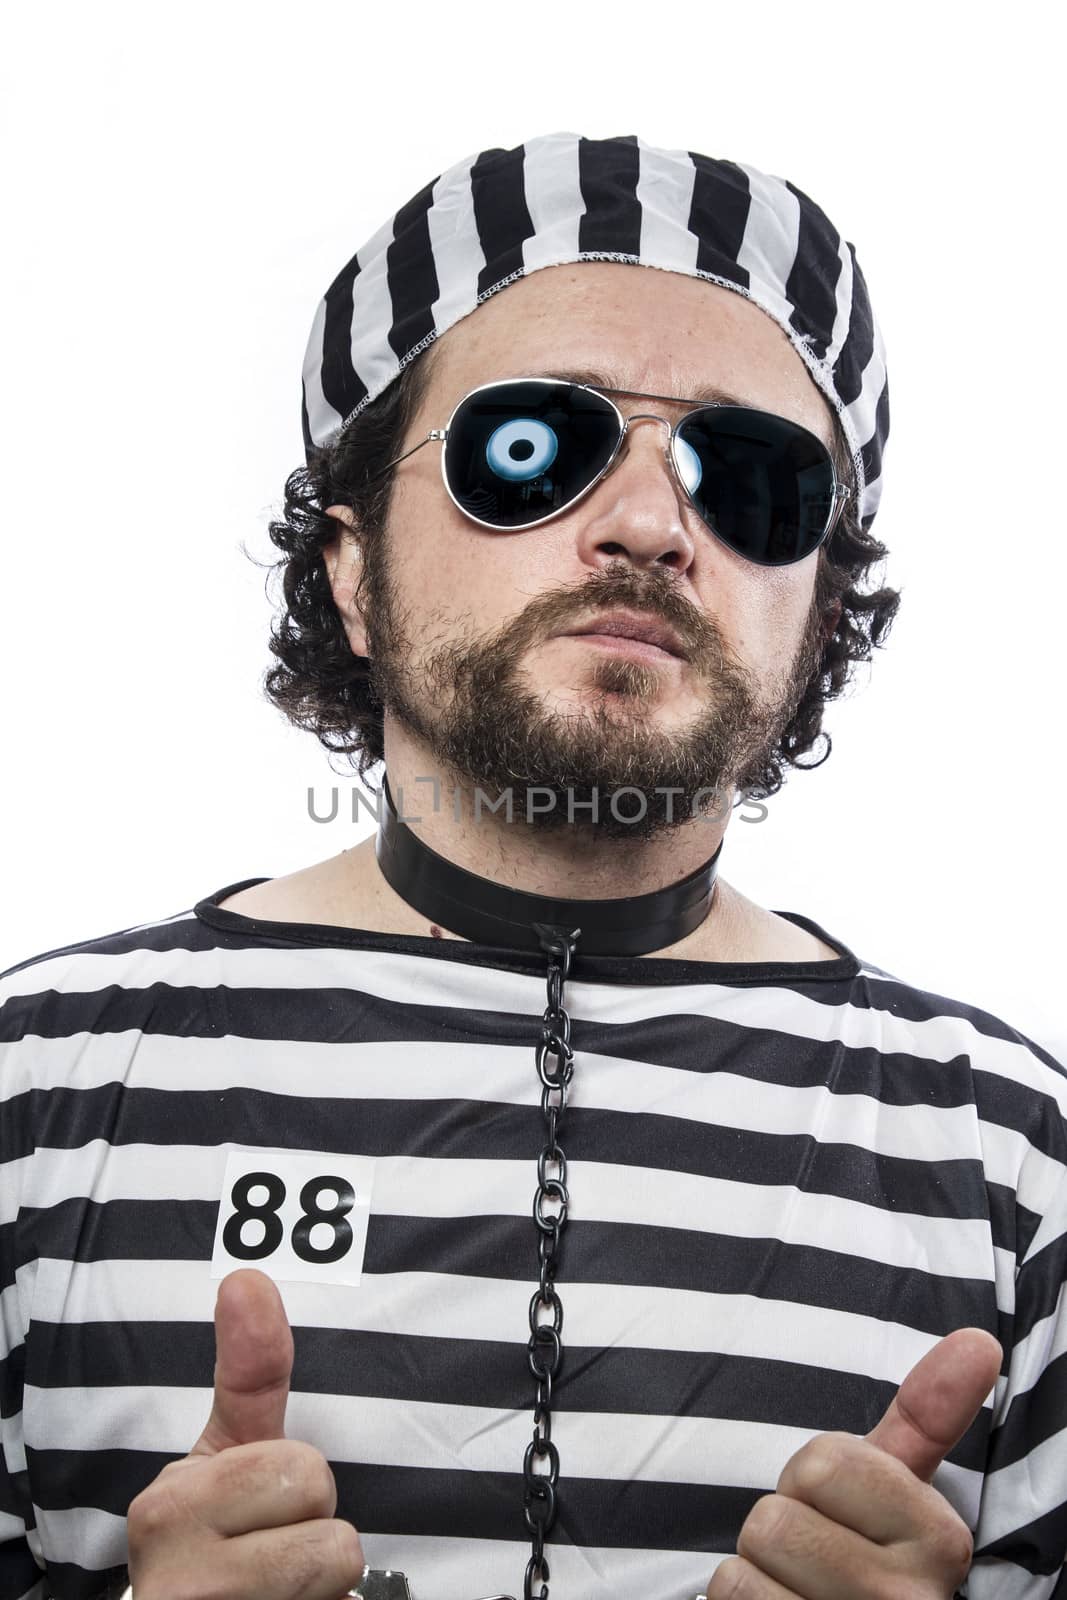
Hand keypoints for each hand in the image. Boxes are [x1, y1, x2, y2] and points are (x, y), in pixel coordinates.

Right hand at [126, 1268, 365, 1599]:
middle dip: (314, 1523)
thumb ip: (250, 1374)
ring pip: (336, 1562)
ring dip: (322, 1579)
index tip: (258, 1401)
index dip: (301, 1480)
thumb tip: (246, 1277)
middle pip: (320, 1501)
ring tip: (275, 1585)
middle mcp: (173, 1567)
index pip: (295, 1464)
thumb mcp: (227, 1460)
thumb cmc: (215, 1543)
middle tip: (272, 1547)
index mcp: (171, 1502)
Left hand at [706, 1326, 1001, 1598]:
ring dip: (755, 1574)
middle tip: (813, 1556)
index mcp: (938, 1541)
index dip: (808, 1477)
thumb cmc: (866, 1555)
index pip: (821, 1464)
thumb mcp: (899, 1487)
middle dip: (778, 1529)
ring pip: (744, 1570)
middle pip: (773, 1520)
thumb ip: (928, 1414)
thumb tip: (980, 1339)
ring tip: (798, 1589)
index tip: (839, 1509)